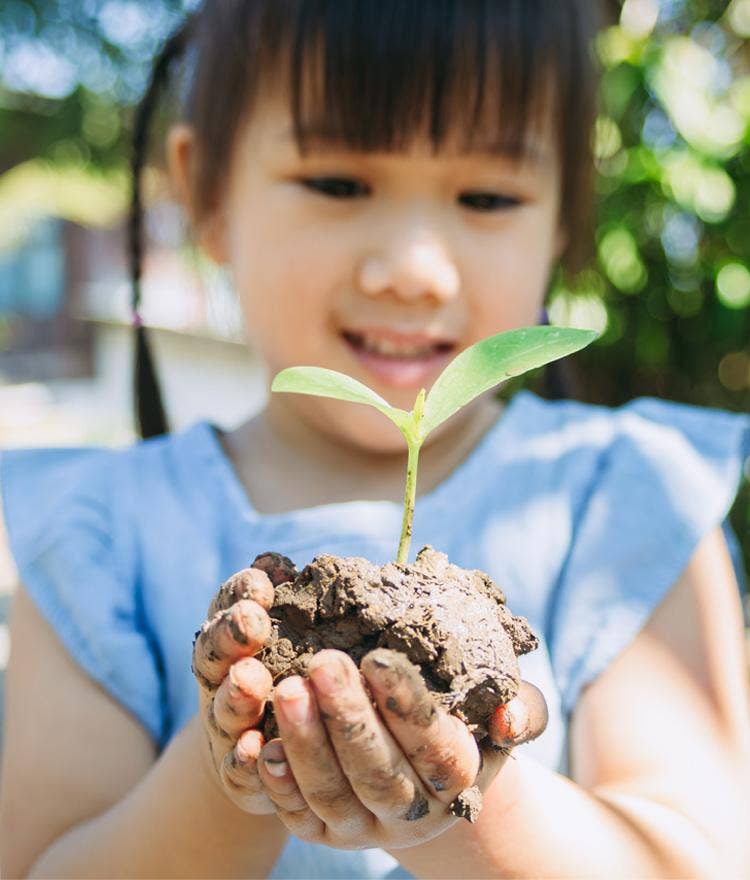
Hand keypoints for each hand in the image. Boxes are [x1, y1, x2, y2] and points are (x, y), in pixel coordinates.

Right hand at [190, 556, 290, 813]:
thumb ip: (288, 596)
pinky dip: (242, 759)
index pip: (229, 605)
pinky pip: (237, 767)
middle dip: (232, 635)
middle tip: (254, 622)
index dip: (241, 593)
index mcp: (234, 634)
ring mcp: (225, 724)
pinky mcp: (238, 772)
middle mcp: (222, 676)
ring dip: (235, 693)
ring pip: (224, 707)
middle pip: (216, 653)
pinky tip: (252, 749)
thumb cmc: (290, 669)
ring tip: (250, 680)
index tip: (263, 584)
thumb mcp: (291, 626)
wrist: (267, 746)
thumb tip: (278, 563)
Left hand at [255, 648, 547, 849]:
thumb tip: (509, 714)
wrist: (423, 773)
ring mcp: (365, 828)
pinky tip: (261, 744)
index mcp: (458, 778)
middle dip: (348, 717)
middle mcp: (412, 812)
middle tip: (322, 662)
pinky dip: (278, 783)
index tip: (377, 657)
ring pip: (333, 794)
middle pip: (378, 772)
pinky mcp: (324, 832)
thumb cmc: (460, 718)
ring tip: (287, 689)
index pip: (433, 745)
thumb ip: (517, 708)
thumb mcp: (493, 709)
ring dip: (307, 743)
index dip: (405, 704)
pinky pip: (298, 814)